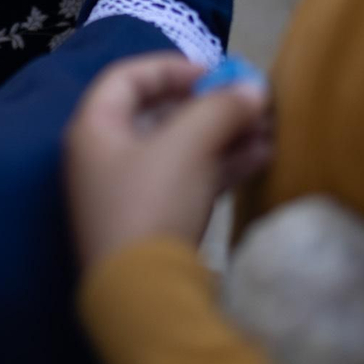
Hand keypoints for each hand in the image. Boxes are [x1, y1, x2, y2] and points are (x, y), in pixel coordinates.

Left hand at [66, 53, 271, 267]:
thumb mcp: (186, 145)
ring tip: (269, 130)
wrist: (144, 296)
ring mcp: (131, 191)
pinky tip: (262, 158)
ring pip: (181, 148)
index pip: (127, 77)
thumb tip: (254, 89)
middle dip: (210, 105)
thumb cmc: (151, 202)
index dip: (172, 67)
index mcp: (94, 128)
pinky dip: (223, 165)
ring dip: (224, 135)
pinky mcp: (155, 221)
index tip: (216, 72)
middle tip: (252, 102)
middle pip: (159, 113)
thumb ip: (220, 108)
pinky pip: (190, 179)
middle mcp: (106, 156)